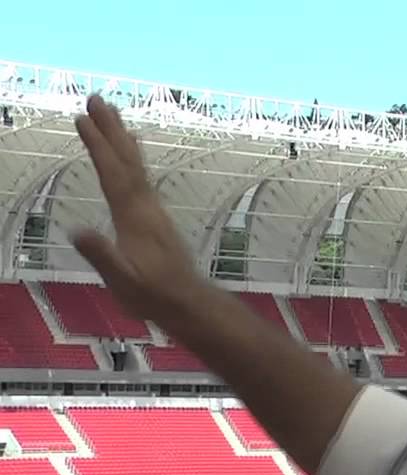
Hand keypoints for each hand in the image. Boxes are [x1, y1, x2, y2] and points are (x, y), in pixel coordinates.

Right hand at [72, 94, 204, 324]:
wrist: (186, 302)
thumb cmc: (152, 294)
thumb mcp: (123, 279)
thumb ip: (102, 255)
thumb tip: (78, 231)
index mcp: (135, 217)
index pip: (113, 174)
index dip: (98, 146)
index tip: (82, 119)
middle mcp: (146, 206)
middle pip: (127, 161)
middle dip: (110, 129)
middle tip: (96, 98)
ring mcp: (153, 210)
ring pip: (136, 166)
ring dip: (121, 138)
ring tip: (111, 113)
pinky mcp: (155, 216)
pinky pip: (141, 177)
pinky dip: (133, 157)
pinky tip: (132, 151)